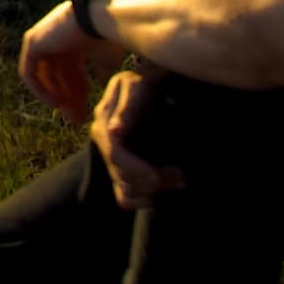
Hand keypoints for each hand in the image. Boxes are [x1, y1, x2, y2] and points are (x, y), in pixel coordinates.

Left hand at [19, 0, 104, 122]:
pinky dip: (40, 89)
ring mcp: (43, 37)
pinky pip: (30, 73)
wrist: (100, 19)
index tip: (85, 113)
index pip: (72, 70)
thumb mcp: (107, 59)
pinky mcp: (32, 41)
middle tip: (77, 120)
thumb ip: (102, 71)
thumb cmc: (109, 36)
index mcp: (75, 38)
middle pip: (59, 75)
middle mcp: (58, 36)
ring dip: (56, 97)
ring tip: (70, 116)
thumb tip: (101, 82)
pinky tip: (57, 104)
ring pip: (46, 76)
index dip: (79, 93)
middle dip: (69, 98)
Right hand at [91, 63, 186, 205]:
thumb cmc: (147, 84)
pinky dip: (145, 199)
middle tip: (180, 177)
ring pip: (124, 190)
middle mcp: (104, 142)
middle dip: (150, 181)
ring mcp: (111, 158)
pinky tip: (163, 189)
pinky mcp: (121, 170)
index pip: (114, 154)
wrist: (152, 89)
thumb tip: (114, 132)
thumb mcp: (138, 87)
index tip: (157, 176)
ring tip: (179, 179)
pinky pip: (126, 199)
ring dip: (152, 191)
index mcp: (104, 123)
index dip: (135, 169)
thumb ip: (128, 108)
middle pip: (120, 176)